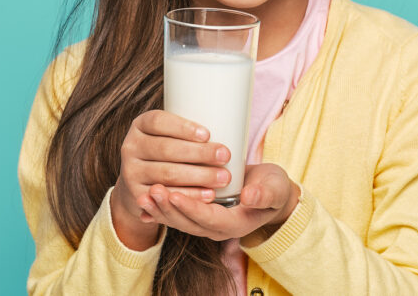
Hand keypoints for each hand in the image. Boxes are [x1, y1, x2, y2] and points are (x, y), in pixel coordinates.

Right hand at [111, 110, 231, 249]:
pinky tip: (208, 194)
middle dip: (199, 153)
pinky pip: (166, 196)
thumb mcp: (169, 134)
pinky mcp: (137, 196)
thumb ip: (188, 130)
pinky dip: (190, 196)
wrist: (139, 183)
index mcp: (140, 125)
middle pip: (166, 148)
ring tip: (223, 177)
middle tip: (225, 156)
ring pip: (167, 173)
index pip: (158, 121)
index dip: (182, 127)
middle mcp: (130, 146)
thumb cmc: (166, 151)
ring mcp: (131, 172)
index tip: (207, 134)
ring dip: (199, 176)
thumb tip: (229, 123)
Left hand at [140, 163, 299, 241]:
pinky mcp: (198, 215)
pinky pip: (176, 216)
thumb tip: (251, 196)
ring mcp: (205, 223)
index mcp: (234, 224)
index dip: (190, 207)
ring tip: (143, 195)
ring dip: (160, 209)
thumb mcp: (275, 189)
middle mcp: (216, 229)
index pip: (208, 218)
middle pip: (188, 222)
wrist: (269, 194)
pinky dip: (159, 211)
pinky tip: (142, 205)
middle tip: (152, 191)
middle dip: (168, 208)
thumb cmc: (273, 188)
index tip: (174, 194)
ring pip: (178, 220)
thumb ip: (264, 194)